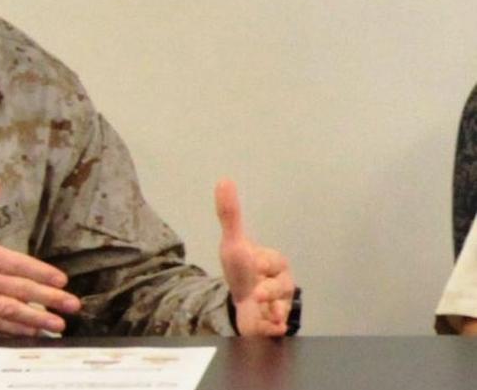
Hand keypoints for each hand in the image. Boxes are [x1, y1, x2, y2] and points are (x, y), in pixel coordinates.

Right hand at [0, 179, 80, 335]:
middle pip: (18, 289)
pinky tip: (27, 332)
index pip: (15, 263)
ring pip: (7, 311)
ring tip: (57, 325)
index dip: (41, 273)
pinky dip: (10, 329)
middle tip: (72, 305)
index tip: (62, 280)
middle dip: (48, 299)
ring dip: (35, 319)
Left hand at [215, 179, 295, 335]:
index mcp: (276, 262)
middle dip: (268, 290)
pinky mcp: (276, 324)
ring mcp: (281, 304)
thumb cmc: (240, 271)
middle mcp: (283, 283)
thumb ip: (229, 214)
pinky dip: (271, 327)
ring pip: (282, 308)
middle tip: (255, 292)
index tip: (251, 264)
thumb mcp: (232, 243)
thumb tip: (224, 180)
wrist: (237, 303)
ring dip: (270, 310)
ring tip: (258, 307)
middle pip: (282, 287)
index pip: (274, 261)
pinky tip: (265, 324)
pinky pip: (279, 328)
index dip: (260, 263)